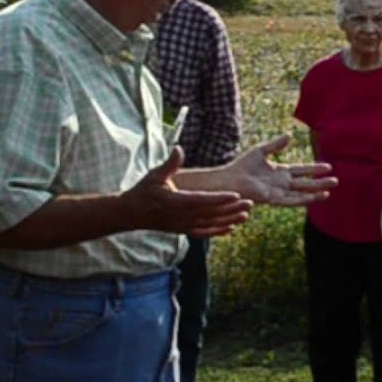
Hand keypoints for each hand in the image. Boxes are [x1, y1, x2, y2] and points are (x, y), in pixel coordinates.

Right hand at [126, 145, 253, 236]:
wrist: (131, 213)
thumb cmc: (144, 191)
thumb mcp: (154, 175)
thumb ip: (170, 164)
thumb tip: (179, 149)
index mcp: (176, 201)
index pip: (202, 200)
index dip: (220, 198)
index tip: (236, 195)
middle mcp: (181, 216)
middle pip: (211, 213)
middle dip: (231, 209)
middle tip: (250, 203)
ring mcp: (182, 225)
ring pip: (210, 224)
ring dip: (229, 220)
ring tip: (246, 214)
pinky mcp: (183, 230)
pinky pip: (203, 232)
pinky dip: (217, 231)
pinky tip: (231, 228)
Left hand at [224, 134, 337, 205]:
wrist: (230, 179)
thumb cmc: (242, 165)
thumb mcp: (261, 151)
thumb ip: (276, 144)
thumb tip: (290, 136)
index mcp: (280, 172)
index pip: (301, 170)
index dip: (314, 169)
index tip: (328, 167)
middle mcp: (282, 183)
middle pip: (305, 183)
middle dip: (320, 182)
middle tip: (336, 180)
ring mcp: (279, 192)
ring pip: (302, 193)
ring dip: (316, 192)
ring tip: (330, 191)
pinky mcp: (274, 199)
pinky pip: (292, 199)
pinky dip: (305, 199)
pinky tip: (315, 197)